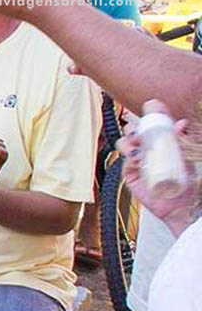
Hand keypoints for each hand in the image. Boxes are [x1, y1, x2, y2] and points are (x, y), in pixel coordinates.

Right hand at [117, 102, 197, 233]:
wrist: (180, 203)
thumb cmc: (186, 180)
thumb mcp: (186, 155)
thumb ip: (182, 138)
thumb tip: (181, 123)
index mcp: (162, 140)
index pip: (154, 122)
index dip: (151, 112)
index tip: (152, 106)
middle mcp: (148, 148)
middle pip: (134, 130)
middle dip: (134, 127)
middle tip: (141, 131)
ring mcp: (138, 161)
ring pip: (124, 143)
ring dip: (128, 141)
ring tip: (137, 146)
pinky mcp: (131, 174)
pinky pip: (125, 162)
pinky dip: (130, 159)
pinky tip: (137, 161)